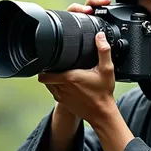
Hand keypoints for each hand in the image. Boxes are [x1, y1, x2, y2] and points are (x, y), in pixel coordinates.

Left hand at [40, 0, 115, 126]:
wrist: (102, 114)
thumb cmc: (103, 94)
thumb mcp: (107, 70)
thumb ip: (103, 51)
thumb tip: (100, 36)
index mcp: (69, 78)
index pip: (44, 73)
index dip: (44, 66)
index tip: (49, 60)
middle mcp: (62, 88)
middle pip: (44, 78)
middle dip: (47, 71)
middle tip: (55, 65)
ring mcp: (62, 97)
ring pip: (48, 86)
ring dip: (51, 80)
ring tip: (60, 73)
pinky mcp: (64, 104)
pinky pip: (54, 93)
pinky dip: (56, 88)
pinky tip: (65, 84)